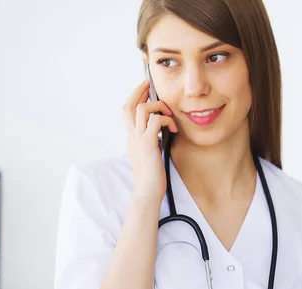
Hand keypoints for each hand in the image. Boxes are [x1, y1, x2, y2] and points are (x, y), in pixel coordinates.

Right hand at [122, 79, 177, 203]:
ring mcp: (138, 140)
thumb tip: (160, 129)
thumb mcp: (150, 154)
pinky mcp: (148, 145)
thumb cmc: (151, 177)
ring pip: (141, 109)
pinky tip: (174, 129)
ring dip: (157, 105)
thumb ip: (151, 140)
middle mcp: (132, 136)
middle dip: (139, 91)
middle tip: (150, 83)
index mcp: (131, 138)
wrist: (147, 193)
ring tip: (168, 113)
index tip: (146, 88)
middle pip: (128, 105)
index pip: (127, 111)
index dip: (135, 96)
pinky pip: (156, 121)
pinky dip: (166, 120)